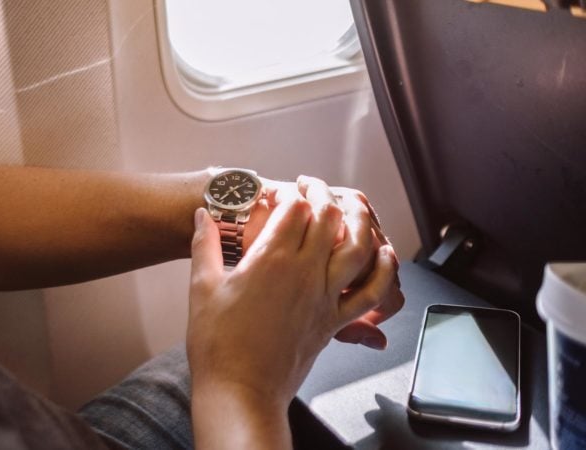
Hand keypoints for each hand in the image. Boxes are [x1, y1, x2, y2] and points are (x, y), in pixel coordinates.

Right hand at [187, 194, 397, 447]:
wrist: (239, 390)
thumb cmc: (217, 344)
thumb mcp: (201, 288)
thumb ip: (204, 245)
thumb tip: (202, 216)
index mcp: (270, 261)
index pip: (294, 208)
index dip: (292, 192)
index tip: (283, 190)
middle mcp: (304, 273)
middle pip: (329, 218)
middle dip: (323, 195)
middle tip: (313, 187)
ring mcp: (323, 297)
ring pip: (358, 247)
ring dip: (360, 221)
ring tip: (354, 205)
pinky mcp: (333, 322)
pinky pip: (370, 293)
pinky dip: (383, 271)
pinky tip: (385, 256)